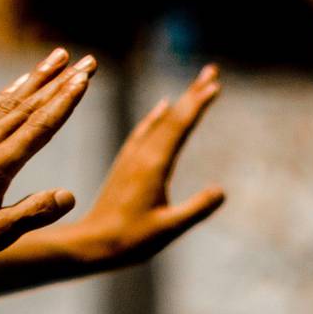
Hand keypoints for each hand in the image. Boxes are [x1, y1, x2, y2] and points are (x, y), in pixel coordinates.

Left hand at [0, 48, 94, 262]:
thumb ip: (31, 214)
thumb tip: (68, 196)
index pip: (40, 127)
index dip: (65, 101)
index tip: (84, 78)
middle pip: (30, 105)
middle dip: (61, 81)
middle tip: (88, 60)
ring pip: (11, 100)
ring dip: (37, 77)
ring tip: (57, 56)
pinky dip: (9, 91)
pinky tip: (19, 83)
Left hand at [75, 65, 224, 268]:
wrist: (91, 242)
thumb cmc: (131, 240)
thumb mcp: (170, 228)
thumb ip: (196, 209)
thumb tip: (221, 190)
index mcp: (153, 165)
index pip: (179, 126)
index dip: (197, 104)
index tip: (214, 84)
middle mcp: (141, 154)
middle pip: (172, 117)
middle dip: (193, 93)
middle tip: (212, 70)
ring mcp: (132, 157)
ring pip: (159, 121)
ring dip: (179, 103)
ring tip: (196, 87)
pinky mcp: (126, 163)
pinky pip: (144, 131)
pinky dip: (157, 116)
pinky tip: (162, 108)